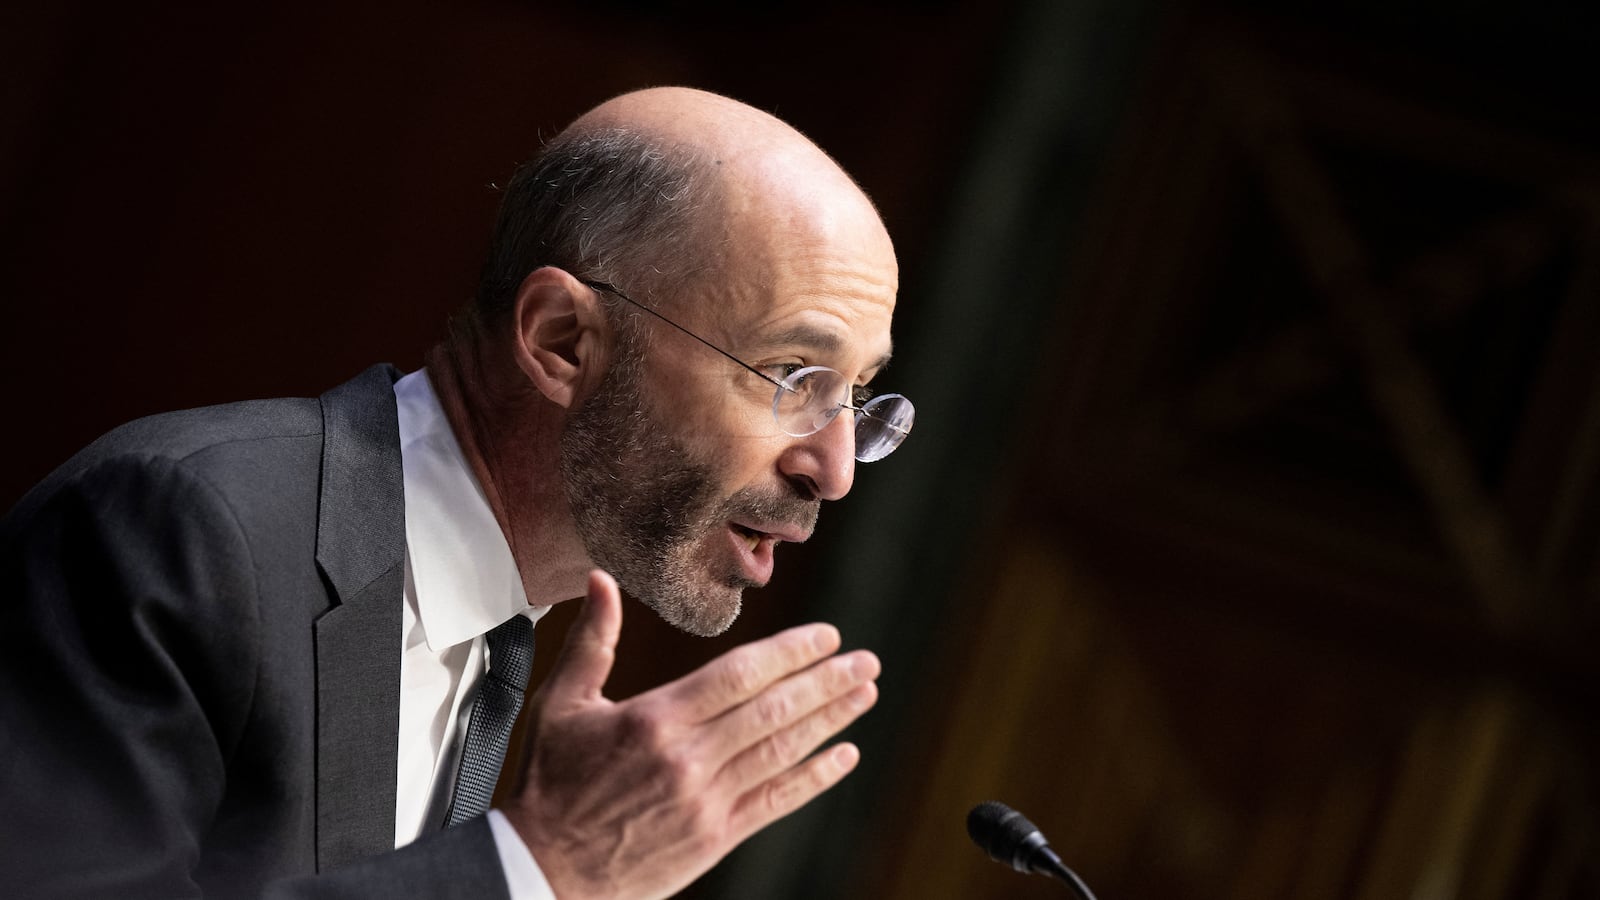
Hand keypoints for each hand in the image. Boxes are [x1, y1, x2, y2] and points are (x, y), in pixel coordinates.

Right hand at [500, 569, 879, 899]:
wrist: (543, 871)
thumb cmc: (550, 786)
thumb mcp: (560, 704)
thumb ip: (592, 641)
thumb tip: (601, 581)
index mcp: (654, 720)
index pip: (739, 675)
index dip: (790, 653)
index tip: (827, 636)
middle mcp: (688, 759)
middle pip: (773, 709)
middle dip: (826, 682)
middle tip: (866, 661)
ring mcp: (706, 801)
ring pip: (782, 750)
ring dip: (831, 720)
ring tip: (864, 694)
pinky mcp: (715, 838)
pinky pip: (776, 801)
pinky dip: (814, 777)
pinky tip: (843, 756)